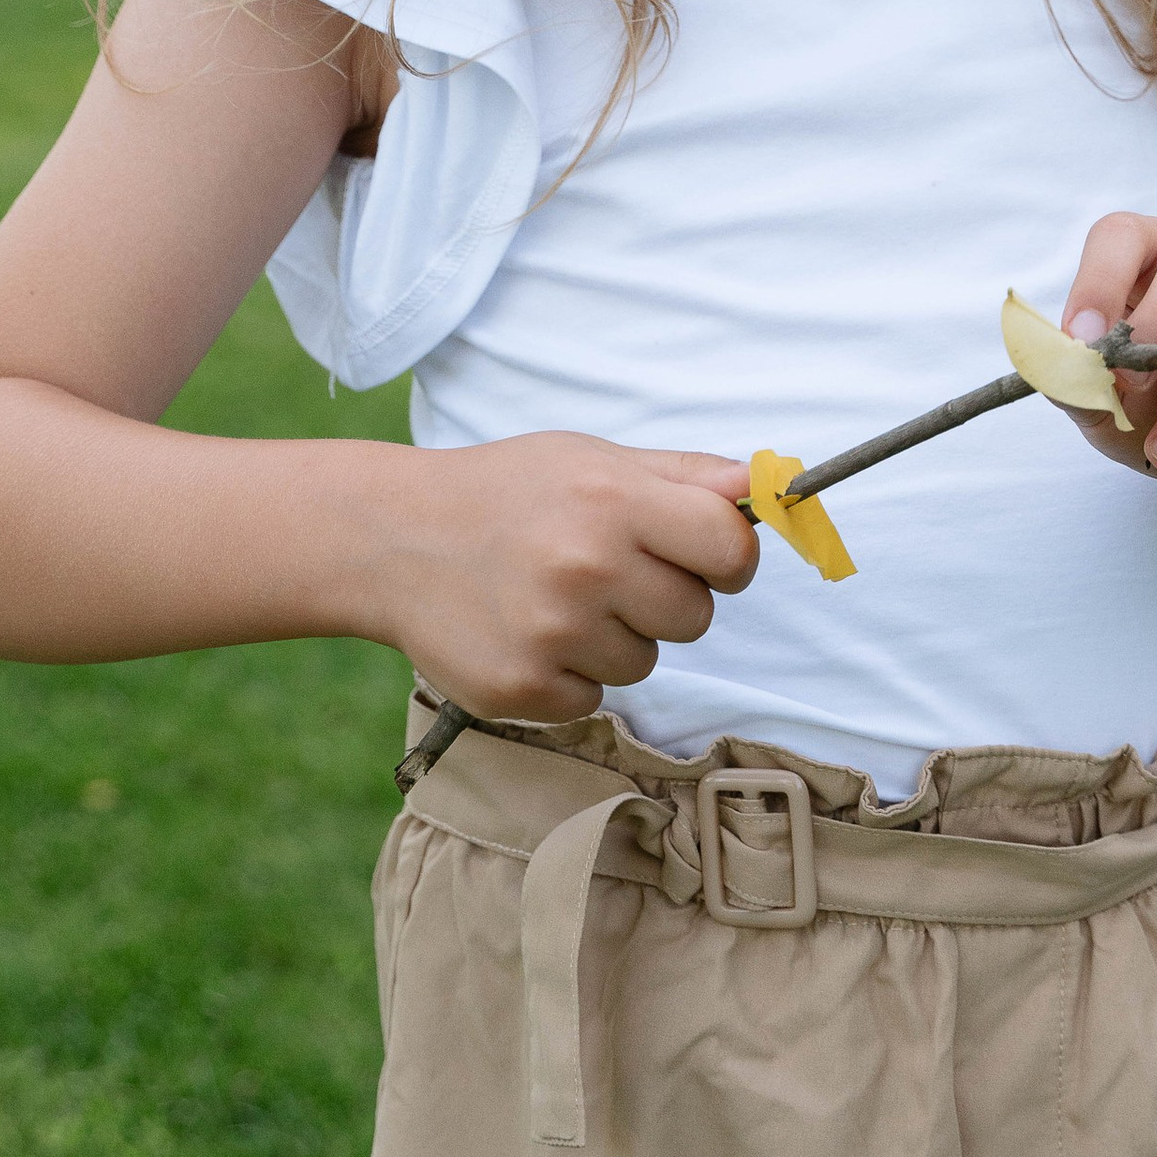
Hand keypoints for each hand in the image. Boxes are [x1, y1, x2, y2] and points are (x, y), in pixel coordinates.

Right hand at [377, 436, 757, 722]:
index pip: (732, 551)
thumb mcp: (591, 458)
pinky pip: (594, 698)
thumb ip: (683, 475)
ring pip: (646, 663)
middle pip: (696, 617)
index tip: (701, 554)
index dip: (726, 557)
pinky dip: (569, 674)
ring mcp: (553, 635)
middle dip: (664, 599)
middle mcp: (586, 568)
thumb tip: (765, 486)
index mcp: (613, 500)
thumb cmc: (506, 493)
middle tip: (605, 572)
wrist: (391, 538)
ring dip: (614, 639)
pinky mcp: (523, 690)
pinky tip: (527, 632)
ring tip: (555, 599)